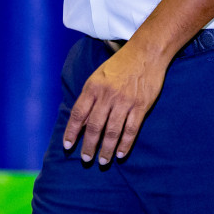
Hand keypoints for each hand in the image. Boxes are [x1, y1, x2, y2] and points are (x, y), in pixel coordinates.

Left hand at [62, 43, 165, 164]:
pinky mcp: (141, 106)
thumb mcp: (98, 76)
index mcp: (93, 87)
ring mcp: (125, 102)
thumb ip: (89, 98)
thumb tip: (80, 122)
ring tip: (102, 161)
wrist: (146, 53)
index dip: (71, 132)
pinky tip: (120, 154)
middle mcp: (107, 95)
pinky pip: (131, 130)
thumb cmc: (120, 64)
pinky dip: (125, 144)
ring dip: (106, 149)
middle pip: (94, 127)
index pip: (78, 114)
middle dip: (88, 146)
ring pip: (112, 132)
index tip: (67, 146)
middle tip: (86, 159)